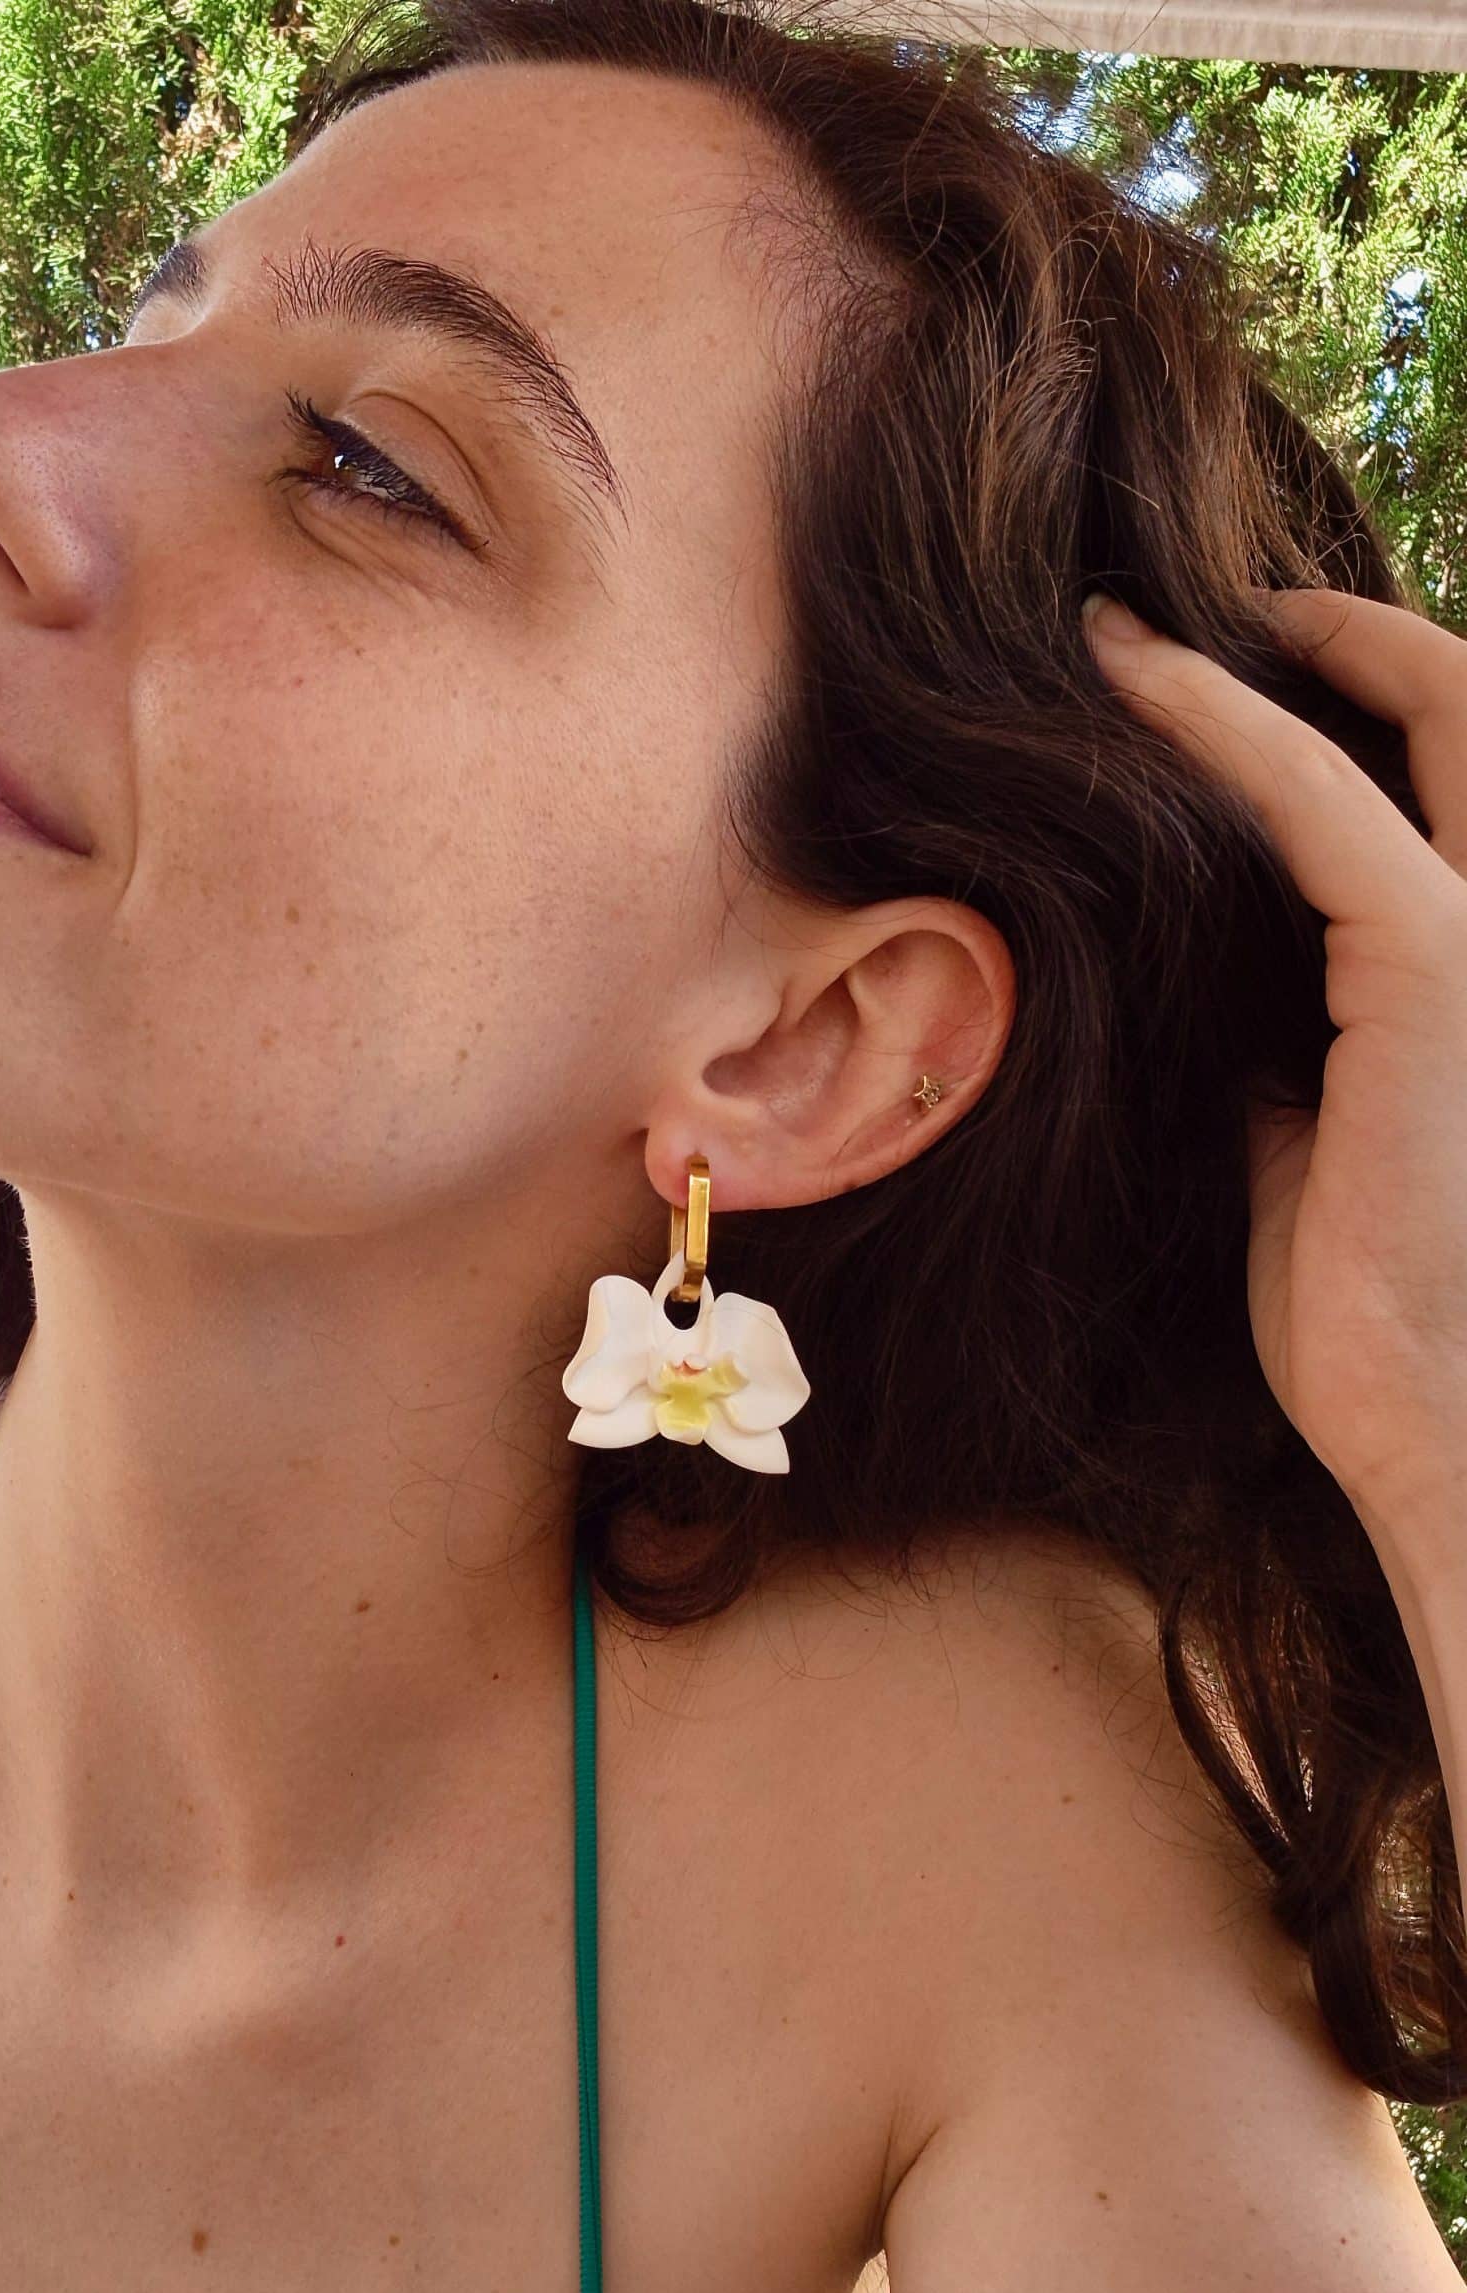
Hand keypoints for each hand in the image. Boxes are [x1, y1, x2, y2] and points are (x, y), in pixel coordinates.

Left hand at [1083, 584, 1466, 1524]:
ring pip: (1424, 713)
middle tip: (1217, 610)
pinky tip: (1130, 685)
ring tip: (1127, 638)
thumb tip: (1200, 969)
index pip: (1441, 791)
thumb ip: (1278, 1033)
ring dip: (1267, 661)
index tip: (1216, 675)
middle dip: (1355, 637)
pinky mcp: (1439, 963)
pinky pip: (1315, 802)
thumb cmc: (1366, 1300)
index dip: (1348, 710)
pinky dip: (1219, 727)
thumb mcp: (1300, 1132)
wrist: (1427, 1414)